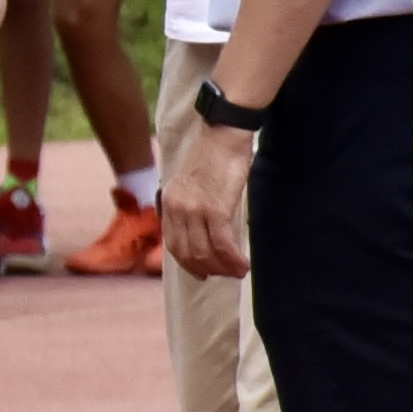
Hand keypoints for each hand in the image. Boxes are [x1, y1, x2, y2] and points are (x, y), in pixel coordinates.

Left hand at [166, 110, 257, 276]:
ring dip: (223, 268)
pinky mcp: (215, 209)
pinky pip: (222, 244)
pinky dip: (233, 259)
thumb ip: (189, 206)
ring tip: (237, 272)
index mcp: (169, 203)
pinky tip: (243, 264)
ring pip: (205, 252)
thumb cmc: (213, 157)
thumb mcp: (190, 184)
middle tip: (224, 275)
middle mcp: (177, 209)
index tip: (200, 272)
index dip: (187, 263)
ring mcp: (195, 210)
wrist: (223, 136)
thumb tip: (200, 231)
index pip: (173, 243)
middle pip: (188, 253)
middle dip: (207, 269)